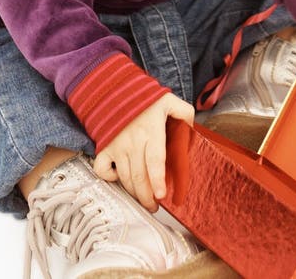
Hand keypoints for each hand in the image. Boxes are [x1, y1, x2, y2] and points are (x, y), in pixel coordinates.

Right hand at [93, 93, 194, 211]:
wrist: (116, 89)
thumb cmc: (145, 98)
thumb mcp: (169, 101)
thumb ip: (185, 113)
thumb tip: (192, 130)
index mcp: (151, 130)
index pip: (154, 159)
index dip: (157, 179)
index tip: (161, 195)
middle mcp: (132, 140)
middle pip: (138, 176)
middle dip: (147, 196)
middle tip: (155, 206)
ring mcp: (116, 145)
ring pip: (124, 177)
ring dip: (134, 192)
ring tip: (144, 200)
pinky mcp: (104, 147)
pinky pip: (102, 169)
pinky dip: (110, 178)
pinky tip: (120, 178)